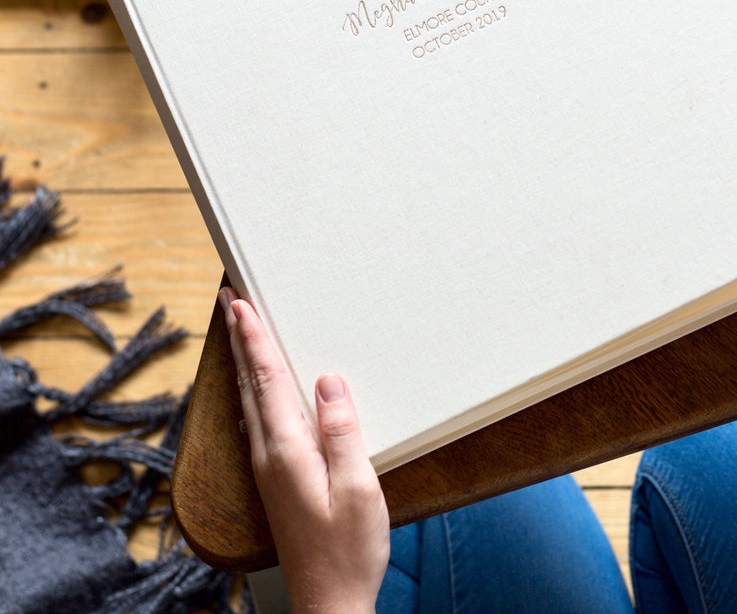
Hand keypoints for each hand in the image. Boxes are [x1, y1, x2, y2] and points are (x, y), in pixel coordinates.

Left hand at [219, 286, 389, 613]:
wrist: (330, 602)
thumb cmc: (349, 550)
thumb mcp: (358, 488)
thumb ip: (342, 432)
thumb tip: (329, 381)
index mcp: (288, 451)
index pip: (267, 380)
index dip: (255, 339)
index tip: (240, 303)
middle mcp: (270, 455)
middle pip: (250, 384)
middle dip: (240, 339)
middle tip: (229, 301)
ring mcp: (269, 468)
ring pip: (250, 401)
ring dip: (245, 362)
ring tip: (240, 333)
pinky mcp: (276, 479)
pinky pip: (258, 420)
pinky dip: (254, 390)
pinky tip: (256, 389)